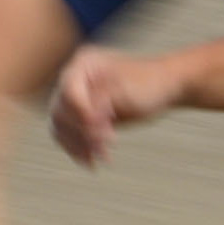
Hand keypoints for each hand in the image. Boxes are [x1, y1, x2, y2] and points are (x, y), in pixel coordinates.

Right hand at [49, 46, 186, 166]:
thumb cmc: (148, 85)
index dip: (83, 115)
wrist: (163, 88)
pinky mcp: (79, 114)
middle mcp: (73, 78)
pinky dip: (77, 148)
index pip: (70, 93)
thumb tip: (85, 121)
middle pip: (61, 112)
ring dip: (78, 145)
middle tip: (107, 145)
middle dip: (83, 132)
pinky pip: (66, 134)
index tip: (106, 130)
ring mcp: (74, 97)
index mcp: (83, 64)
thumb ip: (100, 103)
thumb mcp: (125, 92)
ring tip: (100, 158)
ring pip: (60, 127)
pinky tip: (91, 160)